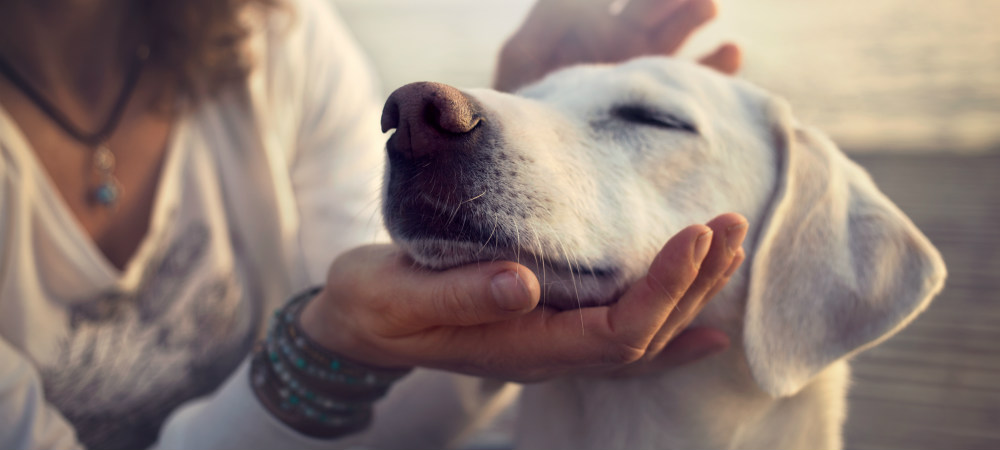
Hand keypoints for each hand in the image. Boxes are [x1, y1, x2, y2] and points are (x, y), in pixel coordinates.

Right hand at [299, 213, 746, 381]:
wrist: (359, 324)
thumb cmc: (374, 306)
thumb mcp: (399, 297)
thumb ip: (459, 295)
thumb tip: (523, 283)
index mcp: (521, 347)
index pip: (615, 331)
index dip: (663, 289)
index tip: (694, 235)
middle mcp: (549, 353)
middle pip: (645, 334)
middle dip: (693, 282)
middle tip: (728, 224)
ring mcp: (552, 344)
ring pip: (641, 333)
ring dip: (690, 293)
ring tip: (728, 246)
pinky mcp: (548, 323)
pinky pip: (622, 335)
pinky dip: (670, 324)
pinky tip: (707, 322)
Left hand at [494, 0, 741, 91]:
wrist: (536, 157)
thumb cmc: (522, 105)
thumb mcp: (523, 56)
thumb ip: (549, 19)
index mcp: (594, 27)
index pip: (626, 1)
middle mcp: (626, 46)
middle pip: (655, 10)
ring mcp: (647, 75)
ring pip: (679, 37)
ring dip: (695, 16)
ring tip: (708, 6)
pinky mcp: (665, 107)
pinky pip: (698, 82)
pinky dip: (717, 64)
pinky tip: (731, 51)